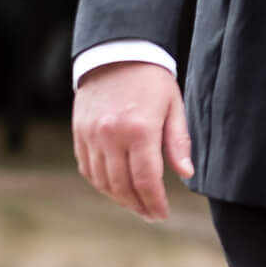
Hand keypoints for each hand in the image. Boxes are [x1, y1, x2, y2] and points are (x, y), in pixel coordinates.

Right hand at [72, 61, 194, 219]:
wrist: (117, 52)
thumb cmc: (152, 79)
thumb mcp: (173, 105)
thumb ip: (178, 141)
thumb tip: (186, 173)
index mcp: (139, 129)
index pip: (146, 180)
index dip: (154, 202)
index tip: (163, 214)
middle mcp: (112, 136)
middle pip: (123, 186)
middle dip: (138, 205)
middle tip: (151, 214)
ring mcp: (92, 135)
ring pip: (102, 182)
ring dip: (119, 198)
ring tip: (135, 204)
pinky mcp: (79, 133)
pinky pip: (88, 168)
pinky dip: (101, 183)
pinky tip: (115, 187)